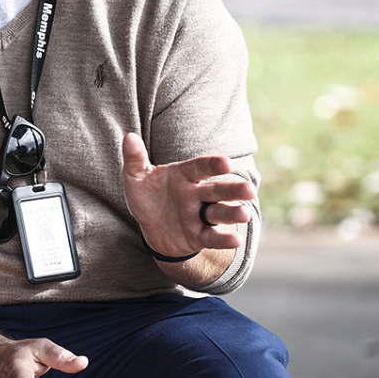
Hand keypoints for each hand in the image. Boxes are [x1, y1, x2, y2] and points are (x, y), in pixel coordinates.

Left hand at [121, 132, 255, 258]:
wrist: (150, 228)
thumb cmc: (147, 197)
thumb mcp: (136, 178)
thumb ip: (135, 159)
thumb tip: (129, 137)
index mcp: (184, 175)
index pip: (200, 167)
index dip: (212, 165)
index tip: (225, 163)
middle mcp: (196, 194)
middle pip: (218, 190)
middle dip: (233, 190)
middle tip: (250, 190)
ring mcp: (199, 215)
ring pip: (219, 213)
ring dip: (232, 213)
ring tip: (244, 214)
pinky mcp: (199, 236)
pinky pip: (212, 238)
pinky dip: (223, 239)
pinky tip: (235, 240)